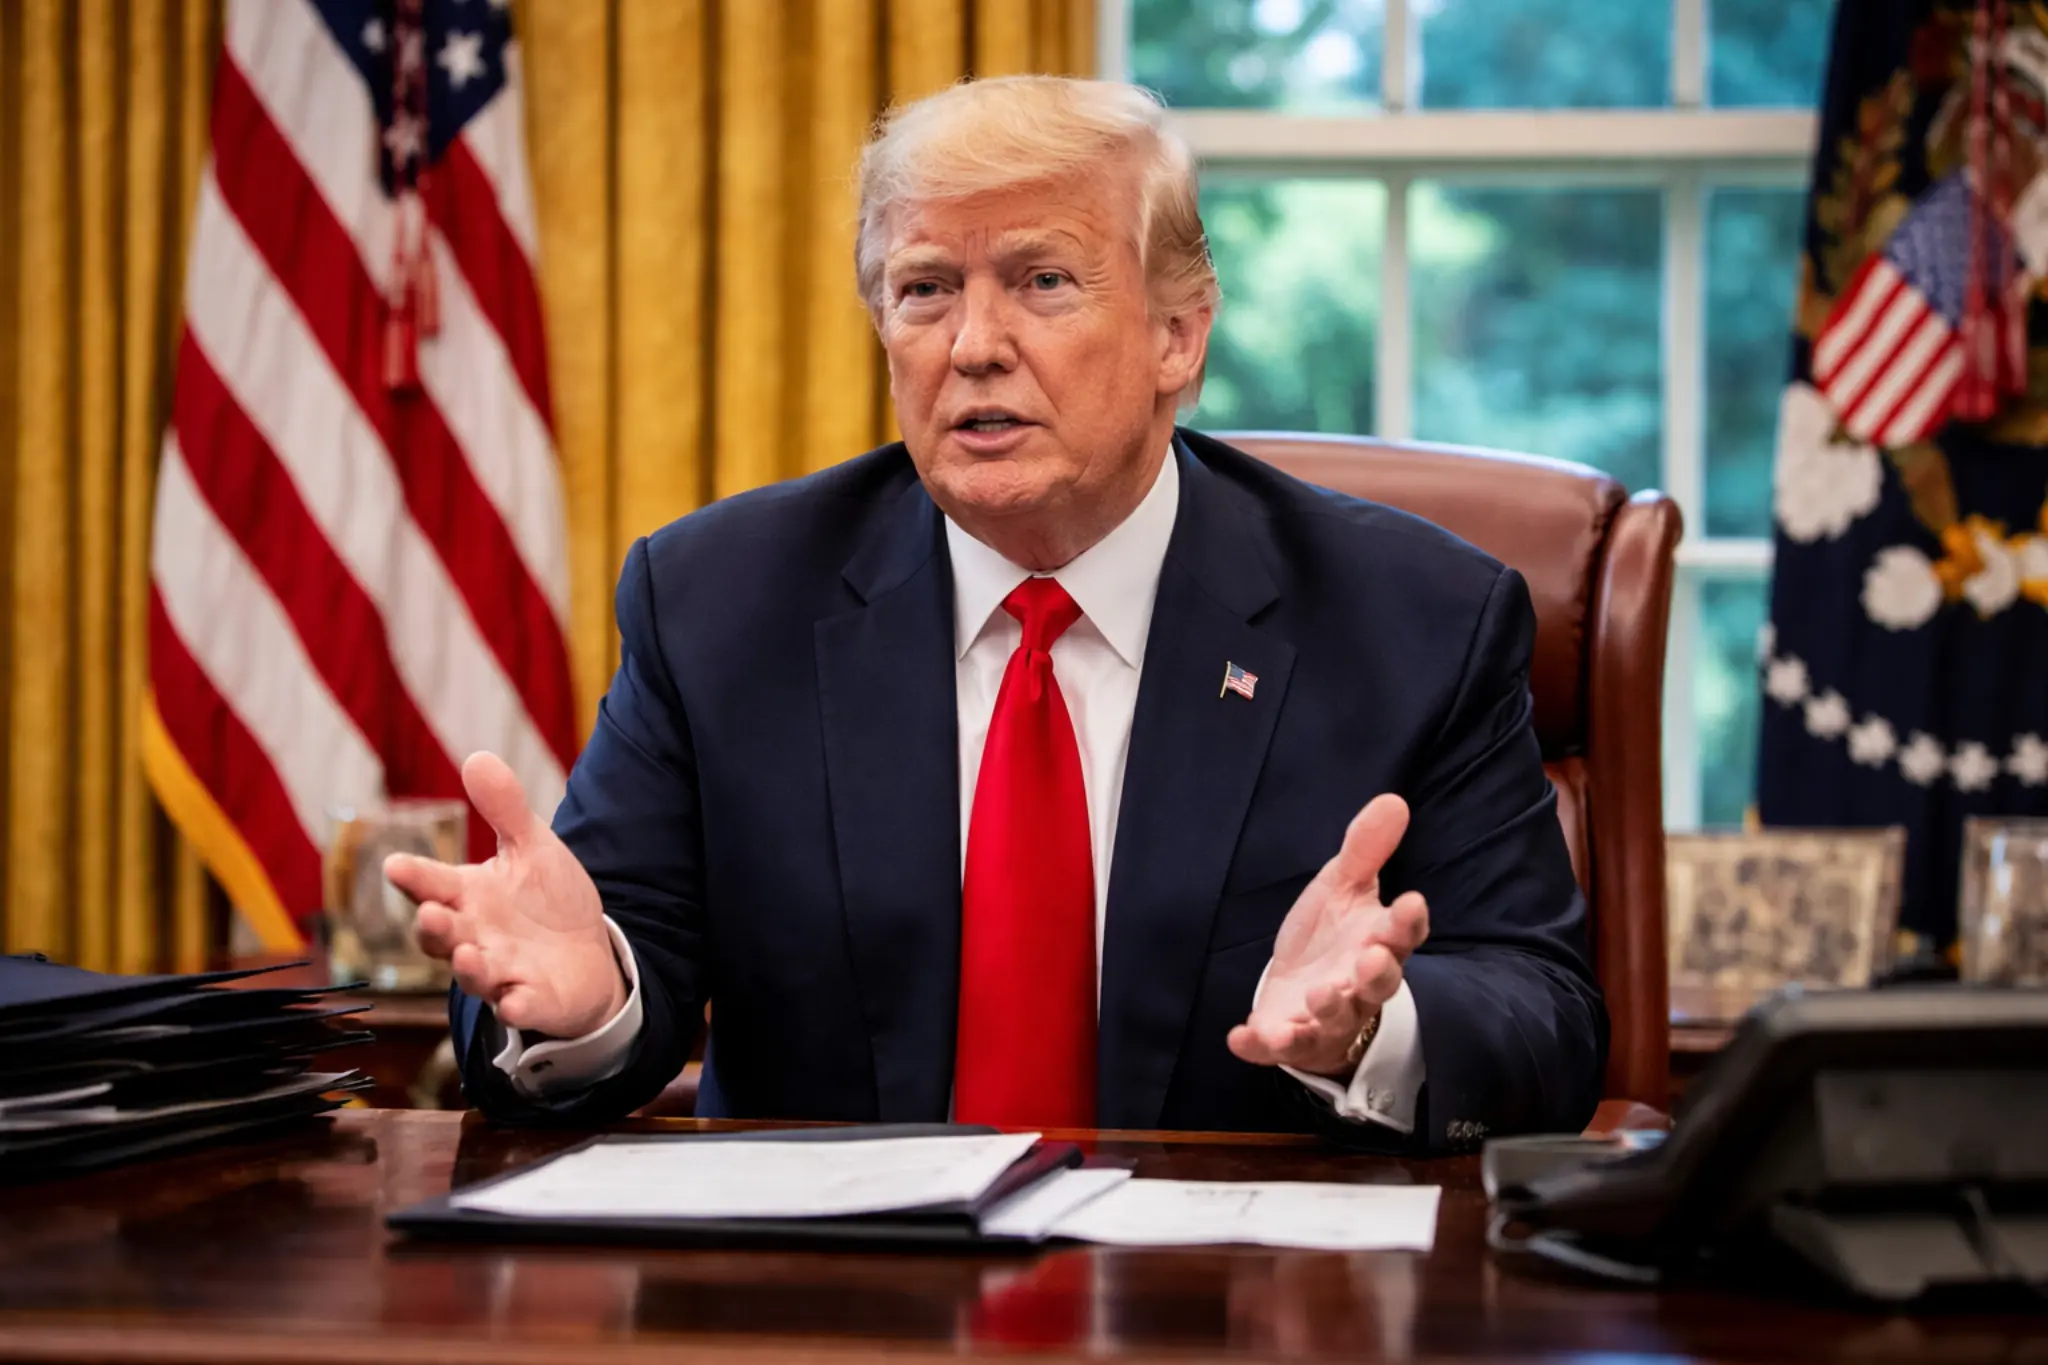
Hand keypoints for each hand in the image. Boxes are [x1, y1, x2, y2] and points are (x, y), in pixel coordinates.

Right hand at [384, 752, 624, 1038]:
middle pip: (442, 935)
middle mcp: (474, 936)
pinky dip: (517, 1006)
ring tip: (468, 955)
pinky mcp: (531, 1000)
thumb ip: (504, 809)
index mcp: (467, 896)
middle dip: (435, 926)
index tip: (396, 865)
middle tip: (431, 913)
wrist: (586, 953)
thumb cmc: (545, 900)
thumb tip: (477, 756)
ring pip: (475, 974)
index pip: (432, 884)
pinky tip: (515, 1002)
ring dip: (470, 967)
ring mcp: (501, 972)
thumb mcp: (530, 848)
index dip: (414, 876)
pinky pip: (520, 1007)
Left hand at [1226, 794, 1429, 1077]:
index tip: (1412, 902)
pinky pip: (1281, 1047)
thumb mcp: (1343, 887)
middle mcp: (1359, 984)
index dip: (1408, 921)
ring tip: (1319, 995)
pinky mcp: (1291, 1039)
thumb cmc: (1332, 938)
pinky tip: (1240, 1037)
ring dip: (1329, 1009)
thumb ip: (1365, 850)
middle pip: (1379, 984)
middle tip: (1372, 958)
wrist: (1301, 991)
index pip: (1402, 932)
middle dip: (1377, 973)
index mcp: (1377, 942)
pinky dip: (1262, 1045)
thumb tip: (1394, 799)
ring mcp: (1327, 1017)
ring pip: (1337, 1018)